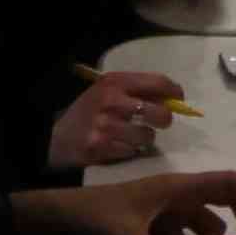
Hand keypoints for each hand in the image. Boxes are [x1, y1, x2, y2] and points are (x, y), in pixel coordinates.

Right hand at [46, 65, 187, 170]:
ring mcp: (107, 127)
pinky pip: (133, 152)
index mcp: (115, 82)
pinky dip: (131, 151)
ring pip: (148, 136)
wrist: (56, 136)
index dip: (174, 91)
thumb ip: (136, 91)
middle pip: (159, 113)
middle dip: (164, 119)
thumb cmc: (89, 111)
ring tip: (134, 136)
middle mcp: (112, 102)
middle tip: (159, 121)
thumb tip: (173, 98)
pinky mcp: (102, 148)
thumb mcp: (108, 91)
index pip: (157, 82)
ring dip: (145, 138)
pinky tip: (119, 146)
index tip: (178, 98)